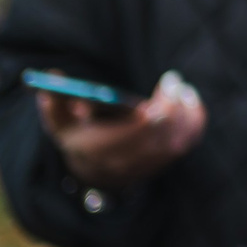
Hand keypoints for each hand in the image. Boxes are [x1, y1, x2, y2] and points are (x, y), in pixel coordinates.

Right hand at [36, 70, 205, 189]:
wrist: (93, 169)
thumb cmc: (78, 134)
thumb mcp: (61, 120)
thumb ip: (55, 100)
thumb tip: (52, 76)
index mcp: (99, 151)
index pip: (136, 135)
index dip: (154, 114)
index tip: (163, 88)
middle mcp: (125, 163)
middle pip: (160, 139)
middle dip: (172, 107)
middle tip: (173, 81)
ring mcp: (147, 166)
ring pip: (178, 142)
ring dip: (186, 112)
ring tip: (182, 89)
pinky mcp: (163, 162)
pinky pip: (187, 143)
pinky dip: (194, 120)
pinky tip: (189, 99)